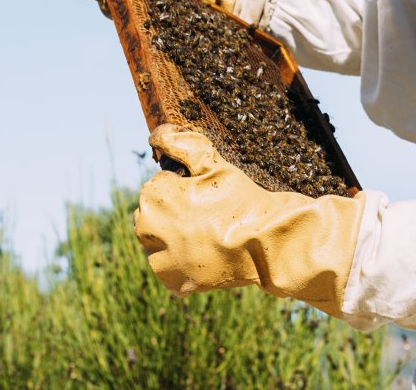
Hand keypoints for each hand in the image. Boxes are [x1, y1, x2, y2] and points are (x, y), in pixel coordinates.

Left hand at [133, 125, 364, 312]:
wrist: (267, 243)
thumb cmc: (242, 199)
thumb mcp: (215, 165)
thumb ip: (182, 145)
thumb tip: (156, 134)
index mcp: (155, 196)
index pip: (160, 185)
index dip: (184, 186)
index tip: (206, 194)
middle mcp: (148, 229)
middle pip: (152, 215)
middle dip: (172, 212)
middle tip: (207, 214)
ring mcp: (160, 259)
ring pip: (158, 243)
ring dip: (173, 238)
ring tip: (207, 235)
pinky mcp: (174, 281)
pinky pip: (170, 269)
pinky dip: (182, 264)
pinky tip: (206, 254)